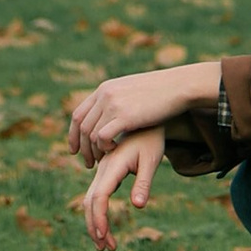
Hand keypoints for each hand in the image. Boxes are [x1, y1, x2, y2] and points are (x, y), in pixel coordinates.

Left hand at [65, 62, 221, 160]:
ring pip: (91, 135)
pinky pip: (103, 137)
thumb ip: (117, 99)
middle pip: (83, 127)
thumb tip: (108, 112)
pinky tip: (116, 151)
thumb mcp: (131, 91)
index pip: (78, 114)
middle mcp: (105, 95)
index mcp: (104, 89)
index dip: (74, 135)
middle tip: (89, 164)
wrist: (177, 86)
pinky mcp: (124, 116)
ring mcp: (113, 104)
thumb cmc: (159, 92)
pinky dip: (105, 148)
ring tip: (103, 161)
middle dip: (84, 149)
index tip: (76, 150)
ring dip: (95, 152)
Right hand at [79, 131, 163, 248]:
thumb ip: (144, 183)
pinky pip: (96, 196)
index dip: (99, 218)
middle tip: (107, 249)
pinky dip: (98, 213)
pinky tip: (106, 228)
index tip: (105, 238)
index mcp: (112, 165)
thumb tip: (138, 206)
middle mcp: (102, 168)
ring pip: (90, 200)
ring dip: (95, 223)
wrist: (146, 119)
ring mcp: (102, 170)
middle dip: (95, 227)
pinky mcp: (105, 172)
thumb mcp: (152, 160)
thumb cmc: (152, 140)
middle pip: (89, 201)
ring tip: (108, 245)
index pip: (99, 196)